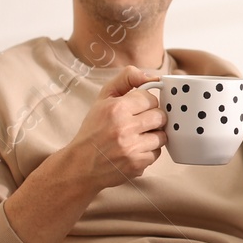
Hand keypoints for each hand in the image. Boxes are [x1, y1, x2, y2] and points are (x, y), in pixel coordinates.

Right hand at [60, 66, 166, 192]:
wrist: (80, 165)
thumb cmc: (93, 131)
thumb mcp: (102, 99)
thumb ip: (126, 80)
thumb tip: (153, 77)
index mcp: (116, 108)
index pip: (150, 98)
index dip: (145, 103)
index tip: (137, 109)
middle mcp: (124, 127)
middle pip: (160, 116)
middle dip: (152, 119)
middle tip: (139, 123)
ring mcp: (132, 148)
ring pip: (162, 135)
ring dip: (152, 136)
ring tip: (137, 137)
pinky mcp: (137, 164)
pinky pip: (157, 153)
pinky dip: (148, 152)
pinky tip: (134, 151)